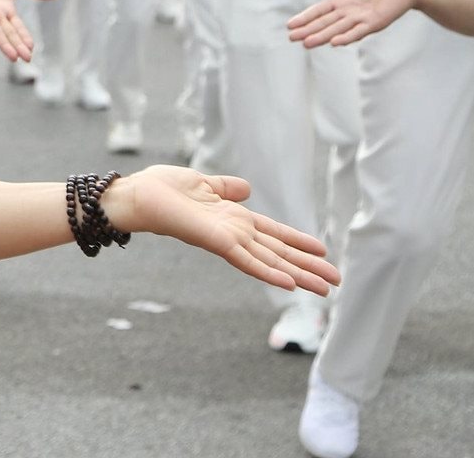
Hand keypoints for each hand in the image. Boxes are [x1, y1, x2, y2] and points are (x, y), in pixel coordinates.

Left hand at [103, 166, 339, 294]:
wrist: (137, 194)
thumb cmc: (162, 188)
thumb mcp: (202, 183)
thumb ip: (226, 188)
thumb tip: (247, 188)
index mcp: (233, 218)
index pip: (273, 232)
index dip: (298, 241)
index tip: (323, 250)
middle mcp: (235, 232)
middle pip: (279, 252)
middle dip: (308, 266)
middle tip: (336, 281)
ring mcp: (228, 240)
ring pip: (270, 261)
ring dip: (299, 275)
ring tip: (324, 290)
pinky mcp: (217, 243)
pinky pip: (248, 260)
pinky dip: (269, 272)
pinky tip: (290, 285)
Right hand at [287, 0, 421, 46]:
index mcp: (340, 1)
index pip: (318, 11)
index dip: (305, 18)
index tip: (290, 25)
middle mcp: (348, 13)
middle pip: (324, 23)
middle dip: (308, 31)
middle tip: (292, 38)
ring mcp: (360, 19)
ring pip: (337, 30)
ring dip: (323, 37)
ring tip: (307, 43)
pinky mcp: (375, 23)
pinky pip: (358, 32)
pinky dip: (347, 37)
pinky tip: (334, 42)